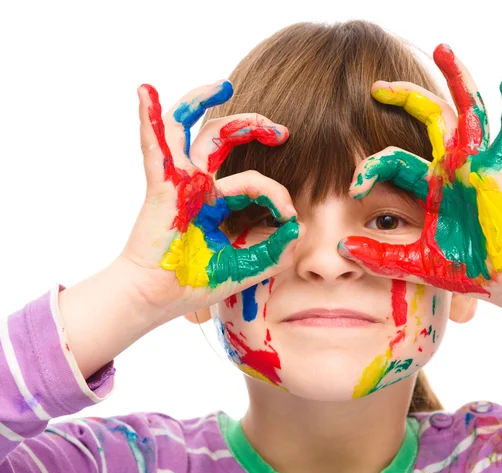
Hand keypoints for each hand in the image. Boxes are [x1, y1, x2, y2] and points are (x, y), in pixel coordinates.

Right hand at [120, 80, 301, 321]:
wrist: (156, 300)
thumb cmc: (192, 284)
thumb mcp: (244, 267)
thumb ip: (274, 252)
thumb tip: (298, 227)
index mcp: (217, 203)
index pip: (253, 180)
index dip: (277, 193)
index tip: (289, 216)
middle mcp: (199, 186)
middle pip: (224, 139)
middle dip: (253, 126)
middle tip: (281, 131)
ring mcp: (180, 183)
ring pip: (192, 130)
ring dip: (203, 102)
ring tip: (225, 85)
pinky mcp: (162, 187)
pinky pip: (154, 146)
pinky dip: (148, 118)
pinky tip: (144, 91)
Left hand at [338, 44, 501, 299]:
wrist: (497, 278)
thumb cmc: (460, 268)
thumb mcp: (413, 261)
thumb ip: (379, 256)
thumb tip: (342, 249)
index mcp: (427, 185)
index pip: (392, 160)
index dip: (370, 169)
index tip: (354, 189)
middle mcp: (449, 167)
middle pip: (427, 119)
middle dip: (404, 98)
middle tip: (376, 86)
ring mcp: (474, 165)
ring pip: (465, 111)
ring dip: (456, 79)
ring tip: (443, 48)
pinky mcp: (499, 172)